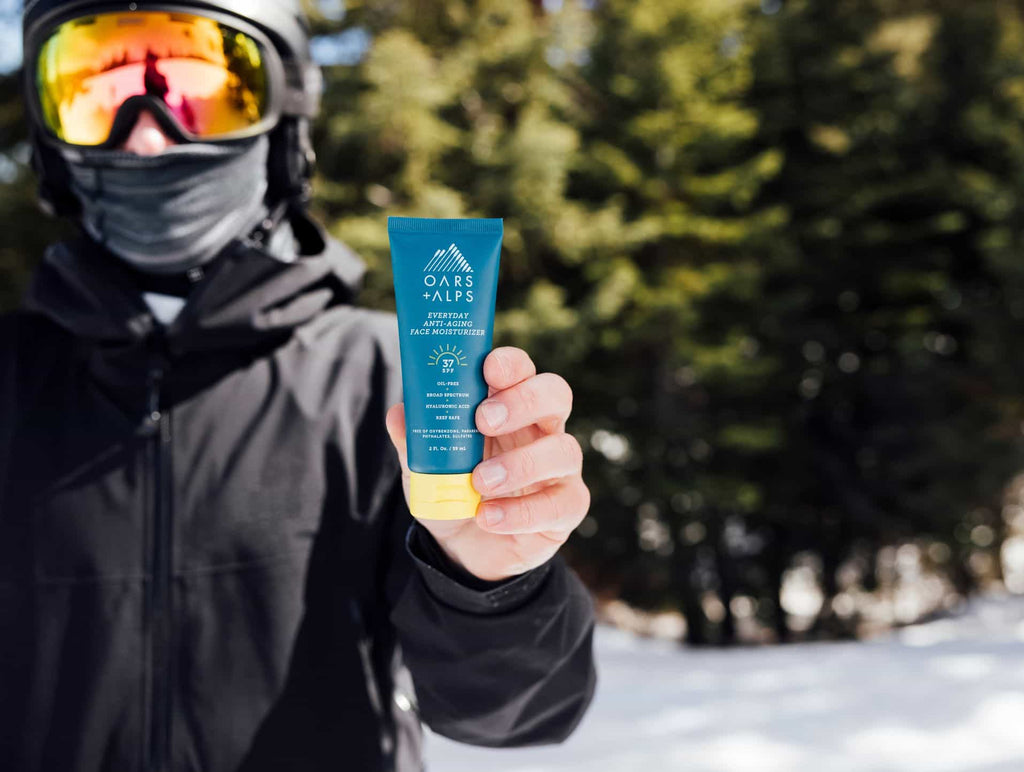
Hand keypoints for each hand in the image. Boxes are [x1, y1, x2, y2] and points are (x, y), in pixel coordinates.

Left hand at [385, 347, 590, 581]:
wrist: (464, 549)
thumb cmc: (452, 492)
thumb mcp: (426, 467)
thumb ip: (416, 441)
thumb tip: (399, 414)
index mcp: (510, 407)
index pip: (521, 370)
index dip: (510, 364)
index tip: (487, 370)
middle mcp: (542, 429)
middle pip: (555, 394)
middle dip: (523, 401)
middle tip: (483, 420)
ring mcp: (560, 468)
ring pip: (563, 450)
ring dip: (520, 464)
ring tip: (479, 482)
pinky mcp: (567, 507)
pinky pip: (559, 504)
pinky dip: (521, 512)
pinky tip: (488, 517)